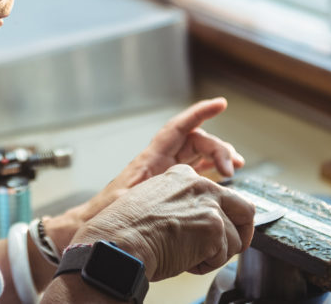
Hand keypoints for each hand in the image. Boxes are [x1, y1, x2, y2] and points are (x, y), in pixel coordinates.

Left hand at [52, 98, 243, 238]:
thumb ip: (142, 196)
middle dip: (218, 148)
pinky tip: (222, 179)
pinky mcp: (168, 188)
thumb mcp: (125, 202)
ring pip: (198, 155)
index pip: (179, 128)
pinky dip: (210, 171)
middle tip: (232, 168)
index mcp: (151, 160)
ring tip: (234, 168)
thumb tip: (157, 194)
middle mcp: (161, 163)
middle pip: (196, 142)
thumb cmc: (105, 214)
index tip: (219, 104)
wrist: (96, 226)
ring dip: (218, 158)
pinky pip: (194, 172)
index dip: (199, 113)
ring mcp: (166, 174)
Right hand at [73, 164, 255, 280]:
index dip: (217, 217)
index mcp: (184, 176)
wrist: (120, 241)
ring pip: (234, 239)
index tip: (211, 230)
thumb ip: (180, 204)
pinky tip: (184, 261)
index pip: (218, 194)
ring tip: (187, 256)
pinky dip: (206, 266)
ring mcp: (210, 205)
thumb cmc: (127, 230)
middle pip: (244, 208)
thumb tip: (196, 224)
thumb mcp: (154, 201)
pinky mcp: (214, 227)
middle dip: (241, 231)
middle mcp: (201, 185)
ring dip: (215, 255)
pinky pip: (223, 257)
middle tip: (225, 247)